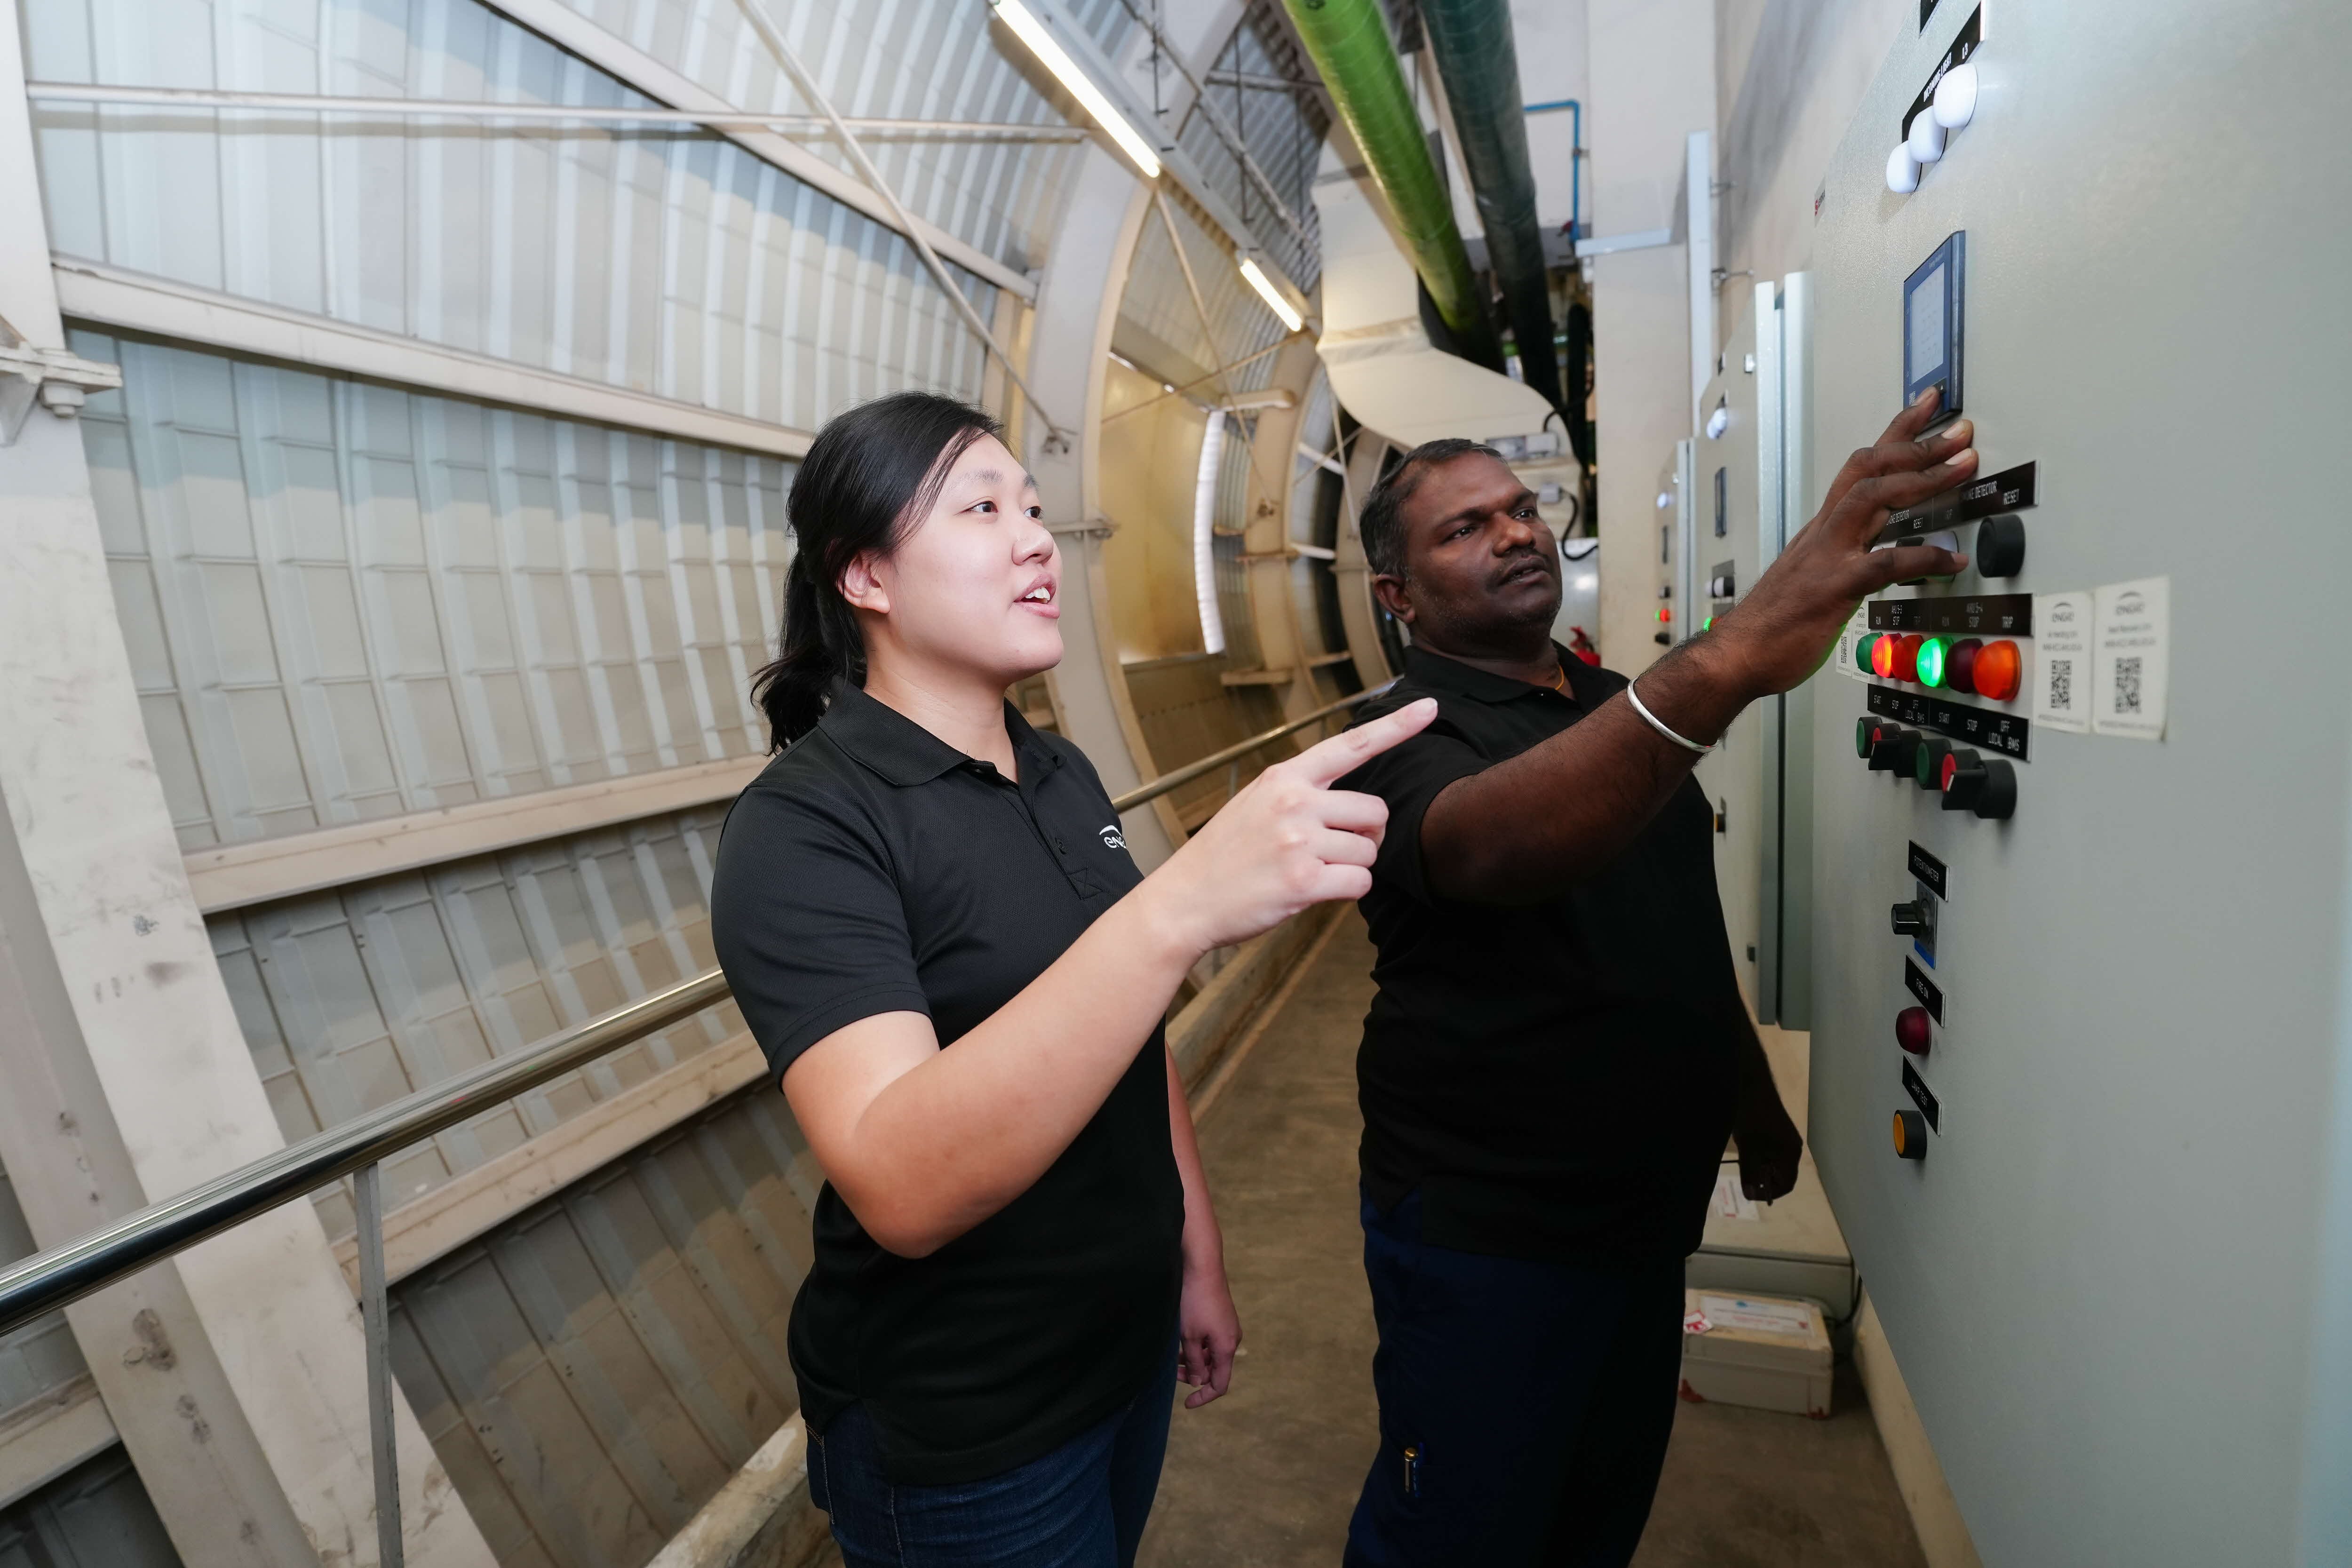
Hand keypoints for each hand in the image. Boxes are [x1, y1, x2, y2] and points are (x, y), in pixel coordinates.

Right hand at [1145, 698, 1437, 953]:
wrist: (1184, 899)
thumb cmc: (1224, 854)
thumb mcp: (1256, 803)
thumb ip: (1301, 792)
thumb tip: (1351, 804)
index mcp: (1285, 777)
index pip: (1351, 745)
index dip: (1396, 727)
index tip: (1431, 708)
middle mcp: (1294, 802)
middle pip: (1375, 812)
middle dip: (1367, 836)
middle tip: (1334, 850)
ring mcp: (1298, 842)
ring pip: (1369, 851)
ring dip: (1353, 866)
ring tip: (1313, 871)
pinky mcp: (1302, 882)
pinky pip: (1359, 883)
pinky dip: (1347, 891)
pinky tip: (1314, 891)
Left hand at [1177, 1255, 1241, 1407]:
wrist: (1202, 1267)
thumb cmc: (1195, 1302)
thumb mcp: (1190, 1336)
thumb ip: (1194, 1362)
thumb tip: (1198, 1381)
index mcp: (1227, 1347)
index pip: (1220, 1384)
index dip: (1204, 1397)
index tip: (1187, 1403)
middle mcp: (1232, 1339)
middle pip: (1215, 1369)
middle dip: (1195, 1375)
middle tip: (1174, 1373)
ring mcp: (1228, 1327)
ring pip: (1212, 1354)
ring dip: (1195, 1360)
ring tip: (1175, 1357)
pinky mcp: (1222, 1317)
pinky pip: (1211, 1341)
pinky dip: (1198, 1346)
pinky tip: (1182, 1342)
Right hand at [1710, 388, 1978, 700]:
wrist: (1737, 654)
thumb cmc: (1773, 624)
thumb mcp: (1813, 576)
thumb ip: (1846, 555)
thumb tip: (1884, 548)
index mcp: (1822, 528)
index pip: (1861, 465)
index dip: (1896, 432)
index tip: (1927, 406)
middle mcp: (1825, 532)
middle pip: (1870, 468)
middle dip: (1918, 443)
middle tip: (1962, 430)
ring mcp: (1828, 557)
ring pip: (1874, 497)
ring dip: (1922, 478)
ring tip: (1963, 467)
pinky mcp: (1835, 588)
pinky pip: (1885, 563)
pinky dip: (1924, 556)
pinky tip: (1951, 559)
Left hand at [1733, 1086, 1802, 1203]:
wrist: (1751, 1084)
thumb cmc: (1751, 1117)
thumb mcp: (1748, 1148)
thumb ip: (1750, 1173)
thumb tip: (1750, 1195)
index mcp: (1791, 1153)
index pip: (1786, 1184)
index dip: (1768, 1193)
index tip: (1749, 1193)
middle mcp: (1792, 1148)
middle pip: (1780, 1175)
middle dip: (1762, 1181)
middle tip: (1743, 1178)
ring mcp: (1785, 1139)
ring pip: (1773, 1164)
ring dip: (1758, 1168)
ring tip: (1742, 1164)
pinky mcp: (1776, 1132)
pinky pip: (1770, 1153)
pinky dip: (1758, 1157)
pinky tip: (1744, 1152)